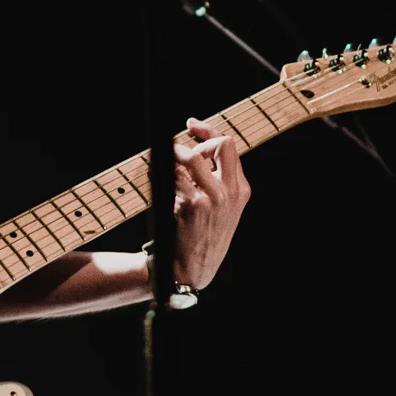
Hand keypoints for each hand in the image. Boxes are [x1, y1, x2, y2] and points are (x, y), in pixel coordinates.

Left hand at [172, 117, 250, 290]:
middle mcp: (230, 192)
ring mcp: (212, 198)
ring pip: (191, 157)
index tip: (191, 125)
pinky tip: (154, 175)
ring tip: (161, 163)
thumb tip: (196, 148)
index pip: (229, 146)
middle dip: (197, 138)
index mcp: (241, 190)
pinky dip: (159, 171)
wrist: (191, 270)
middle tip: (178, 145)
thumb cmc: (202, 237)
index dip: (208, 131)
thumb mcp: (222, 210)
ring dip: (172, 153)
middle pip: (220, 144)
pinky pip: (172, 175)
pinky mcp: (191, 205)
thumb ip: (217, 182)